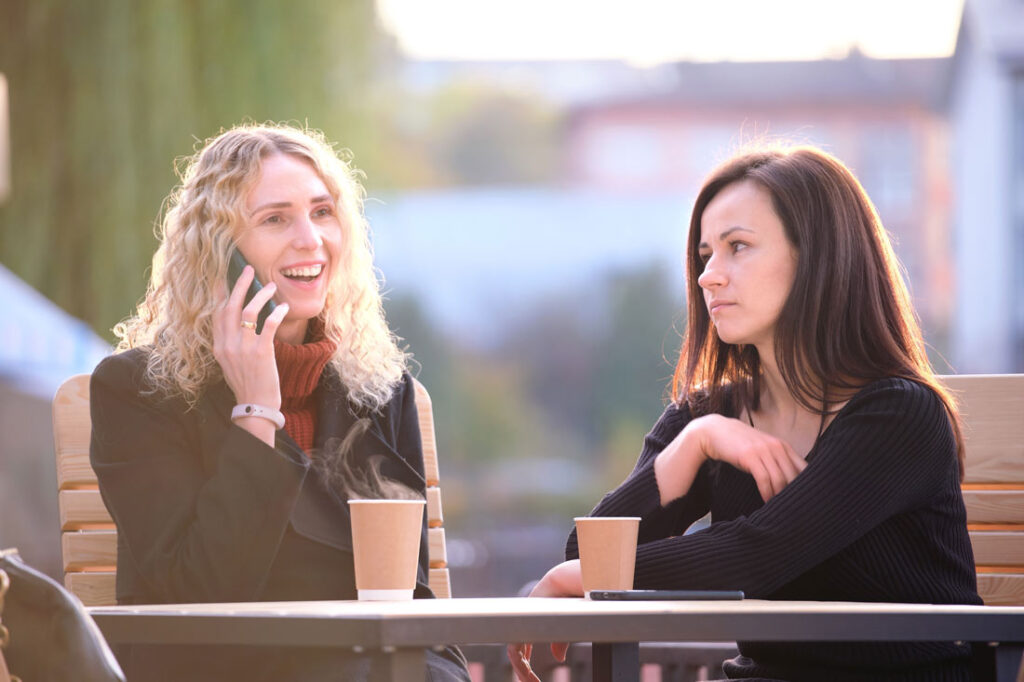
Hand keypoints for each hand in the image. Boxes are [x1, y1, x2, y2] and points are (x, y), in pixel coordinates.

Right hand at [212, 265, 289, 441]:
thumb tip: (236, 323)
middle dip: (239, 285)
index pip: (216, 314)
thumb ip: (230, 343)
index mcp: (218, 346)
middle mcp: (228, 345)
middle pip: (230, 306)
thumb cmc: (247, 383)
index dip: (219, 293)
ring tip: (272, 285)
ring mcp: (244, 348)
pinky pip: (268, 324)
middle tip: (248, 269)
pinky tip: (284, 306)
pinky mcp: (262, 352)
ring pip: (249, 311)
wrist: (256, 406)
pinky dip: (276, 312)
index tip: (222, 278)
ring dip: (261, 295)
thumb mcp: (230, 363)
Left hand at [507, 560, 580, 681]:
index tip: (533, 678)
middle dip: (522, 670)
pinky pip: (514, 650)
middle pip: (518, 651)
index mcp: (535, 623)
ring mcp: (522, 623)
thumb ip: (560, 641)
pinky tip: (527, 674)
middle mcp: (527, 623)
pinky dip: (520, 665)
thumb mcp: (567, 624)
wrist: (565, 581)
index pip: (524, 645)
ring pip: (515, 653)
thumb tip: (559, 658)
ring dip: (521, 670)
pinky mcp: (521, 624)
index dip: (526, 660)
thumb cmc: (568, 597)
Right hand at [690, 414, 805, 501]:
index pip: (803, 467)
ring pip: (779, 479)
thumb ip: (776, 460)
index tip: (801, 497)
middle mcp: (776, 446)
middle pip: (793, 475)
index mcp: (782, 445)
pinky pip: (764, 479)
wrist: (715, 431)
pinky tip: (766, 501)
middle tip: (790, 507)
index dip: (805, 484)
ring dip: (779, 496)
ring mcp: (763, 450)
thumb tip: (788, 481)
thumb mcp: (762, 449)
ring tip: (777, 506)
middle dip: (792, 493)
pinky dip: (766, 493)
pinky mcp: (750, 456)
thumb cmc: (739, 444)